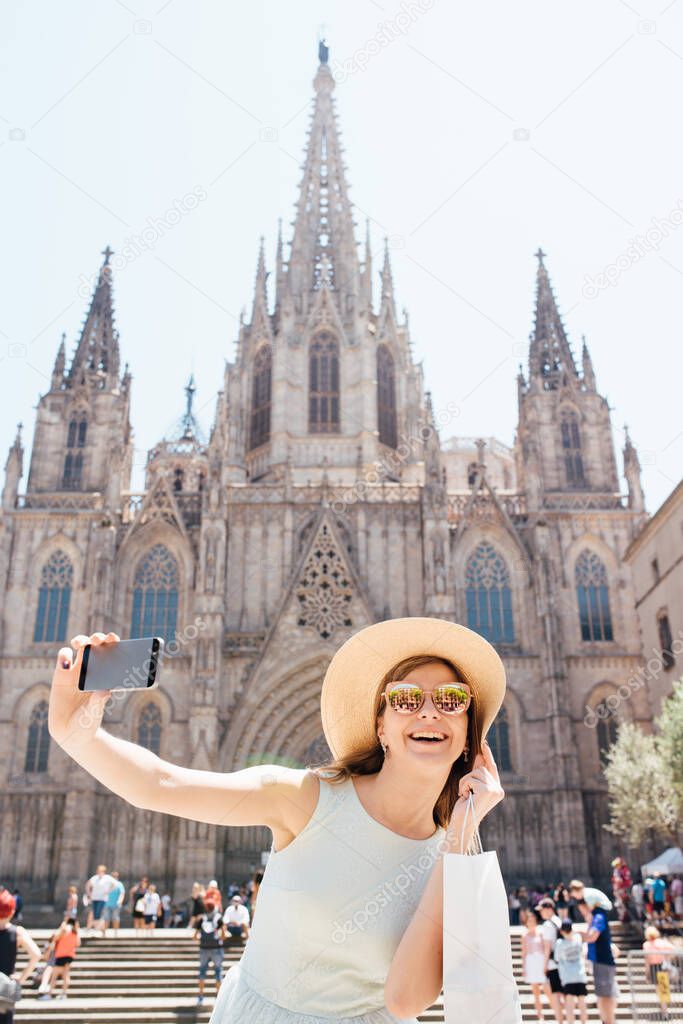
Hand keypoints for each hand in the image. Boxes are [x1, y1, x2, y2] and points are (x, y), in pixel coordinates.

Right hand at [48, 631, 119, 753]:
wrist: (71, 734)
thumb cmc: (88, 722)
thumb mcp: (94, 713)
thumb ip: (98, 702)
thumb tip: (105, 691)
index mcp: (105, 674)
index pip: (110, 652)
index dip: (112, 642)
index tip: (114, 639)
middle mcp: (91, 669)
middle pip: (95, 646)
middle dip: (97, 638)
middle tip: (99, 639)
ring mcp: (75, 671)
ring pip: (78, 647)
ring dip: (80, 640)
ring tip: (81, 644)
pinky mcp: (60, 676)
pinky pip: (62, 659)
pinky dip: (64, 656)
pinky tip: (66, 662)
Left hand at [450, 739, 504, 827]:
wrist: (462, 825)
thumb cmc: (465, 808)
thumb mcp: (471, 788)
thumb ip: (477, 774)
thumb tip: (479, 756)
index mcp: (497, 790)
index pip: (492, 768)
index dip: (487, 755)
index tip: (483, 744)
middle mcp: (498, 790)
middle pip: (482, 769)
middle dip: (469, 777)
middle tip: (465, 792)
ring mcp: (494, 790)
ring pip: (476, 772)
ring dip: (465, 782)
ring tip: (465, 795)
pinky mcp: (487, 791)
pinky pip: (471, 778)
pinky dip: (464, 785)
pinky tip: (465, 797)